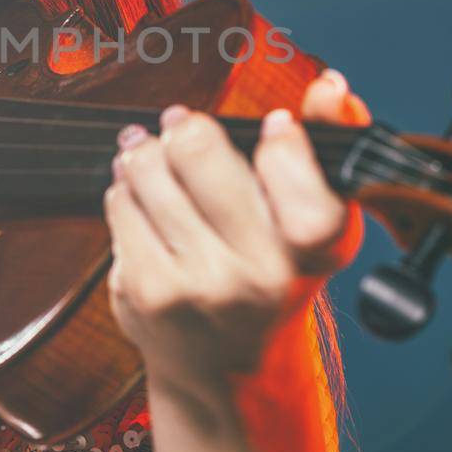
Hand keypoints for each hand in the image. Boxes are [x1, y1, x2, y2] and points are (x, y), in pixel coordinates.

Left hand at [103, 67, 370, 404]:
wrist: (226, 369)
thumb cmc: (274, 274)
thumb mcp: (317, 217)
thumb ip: (331, 141)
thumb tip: (331, 83)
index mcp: (312, 249)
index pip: (289, 157)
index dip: (279, 136)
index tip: (273, 130)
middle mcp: (260, 271)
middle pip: (197, 147)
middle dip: (185, 128)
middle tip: (181, 127)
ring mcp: (198, 285)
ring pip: (147, 168)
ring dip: (145, 154)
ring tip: (151, 155)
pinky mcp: (146, 291)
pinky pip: (119, 203)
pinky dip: (125, 191)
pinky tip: (141, 200)